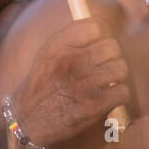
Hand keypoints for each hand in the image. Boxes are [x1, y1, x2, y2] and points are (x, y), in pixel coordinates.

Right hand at [11, 18, 129, 145]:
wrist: (26, 122)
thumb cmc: (41, 86)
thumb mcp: (46, 56)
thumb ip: (69, 39)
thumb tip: (101, 27)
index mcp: (58, 47)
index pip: (95, 27)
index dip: (101, 36)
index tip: (99, 45)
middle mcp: (70, 63)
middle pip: (113, 47)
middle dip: (112, 57)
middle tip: (106, 66)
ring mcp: (83, 85)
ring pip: (121, 68)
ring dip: (117, 77)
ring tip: (108, 82)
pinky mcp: (93, 106)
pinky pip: (122, 91)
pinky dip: (119, 95)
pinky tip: (108, 98)